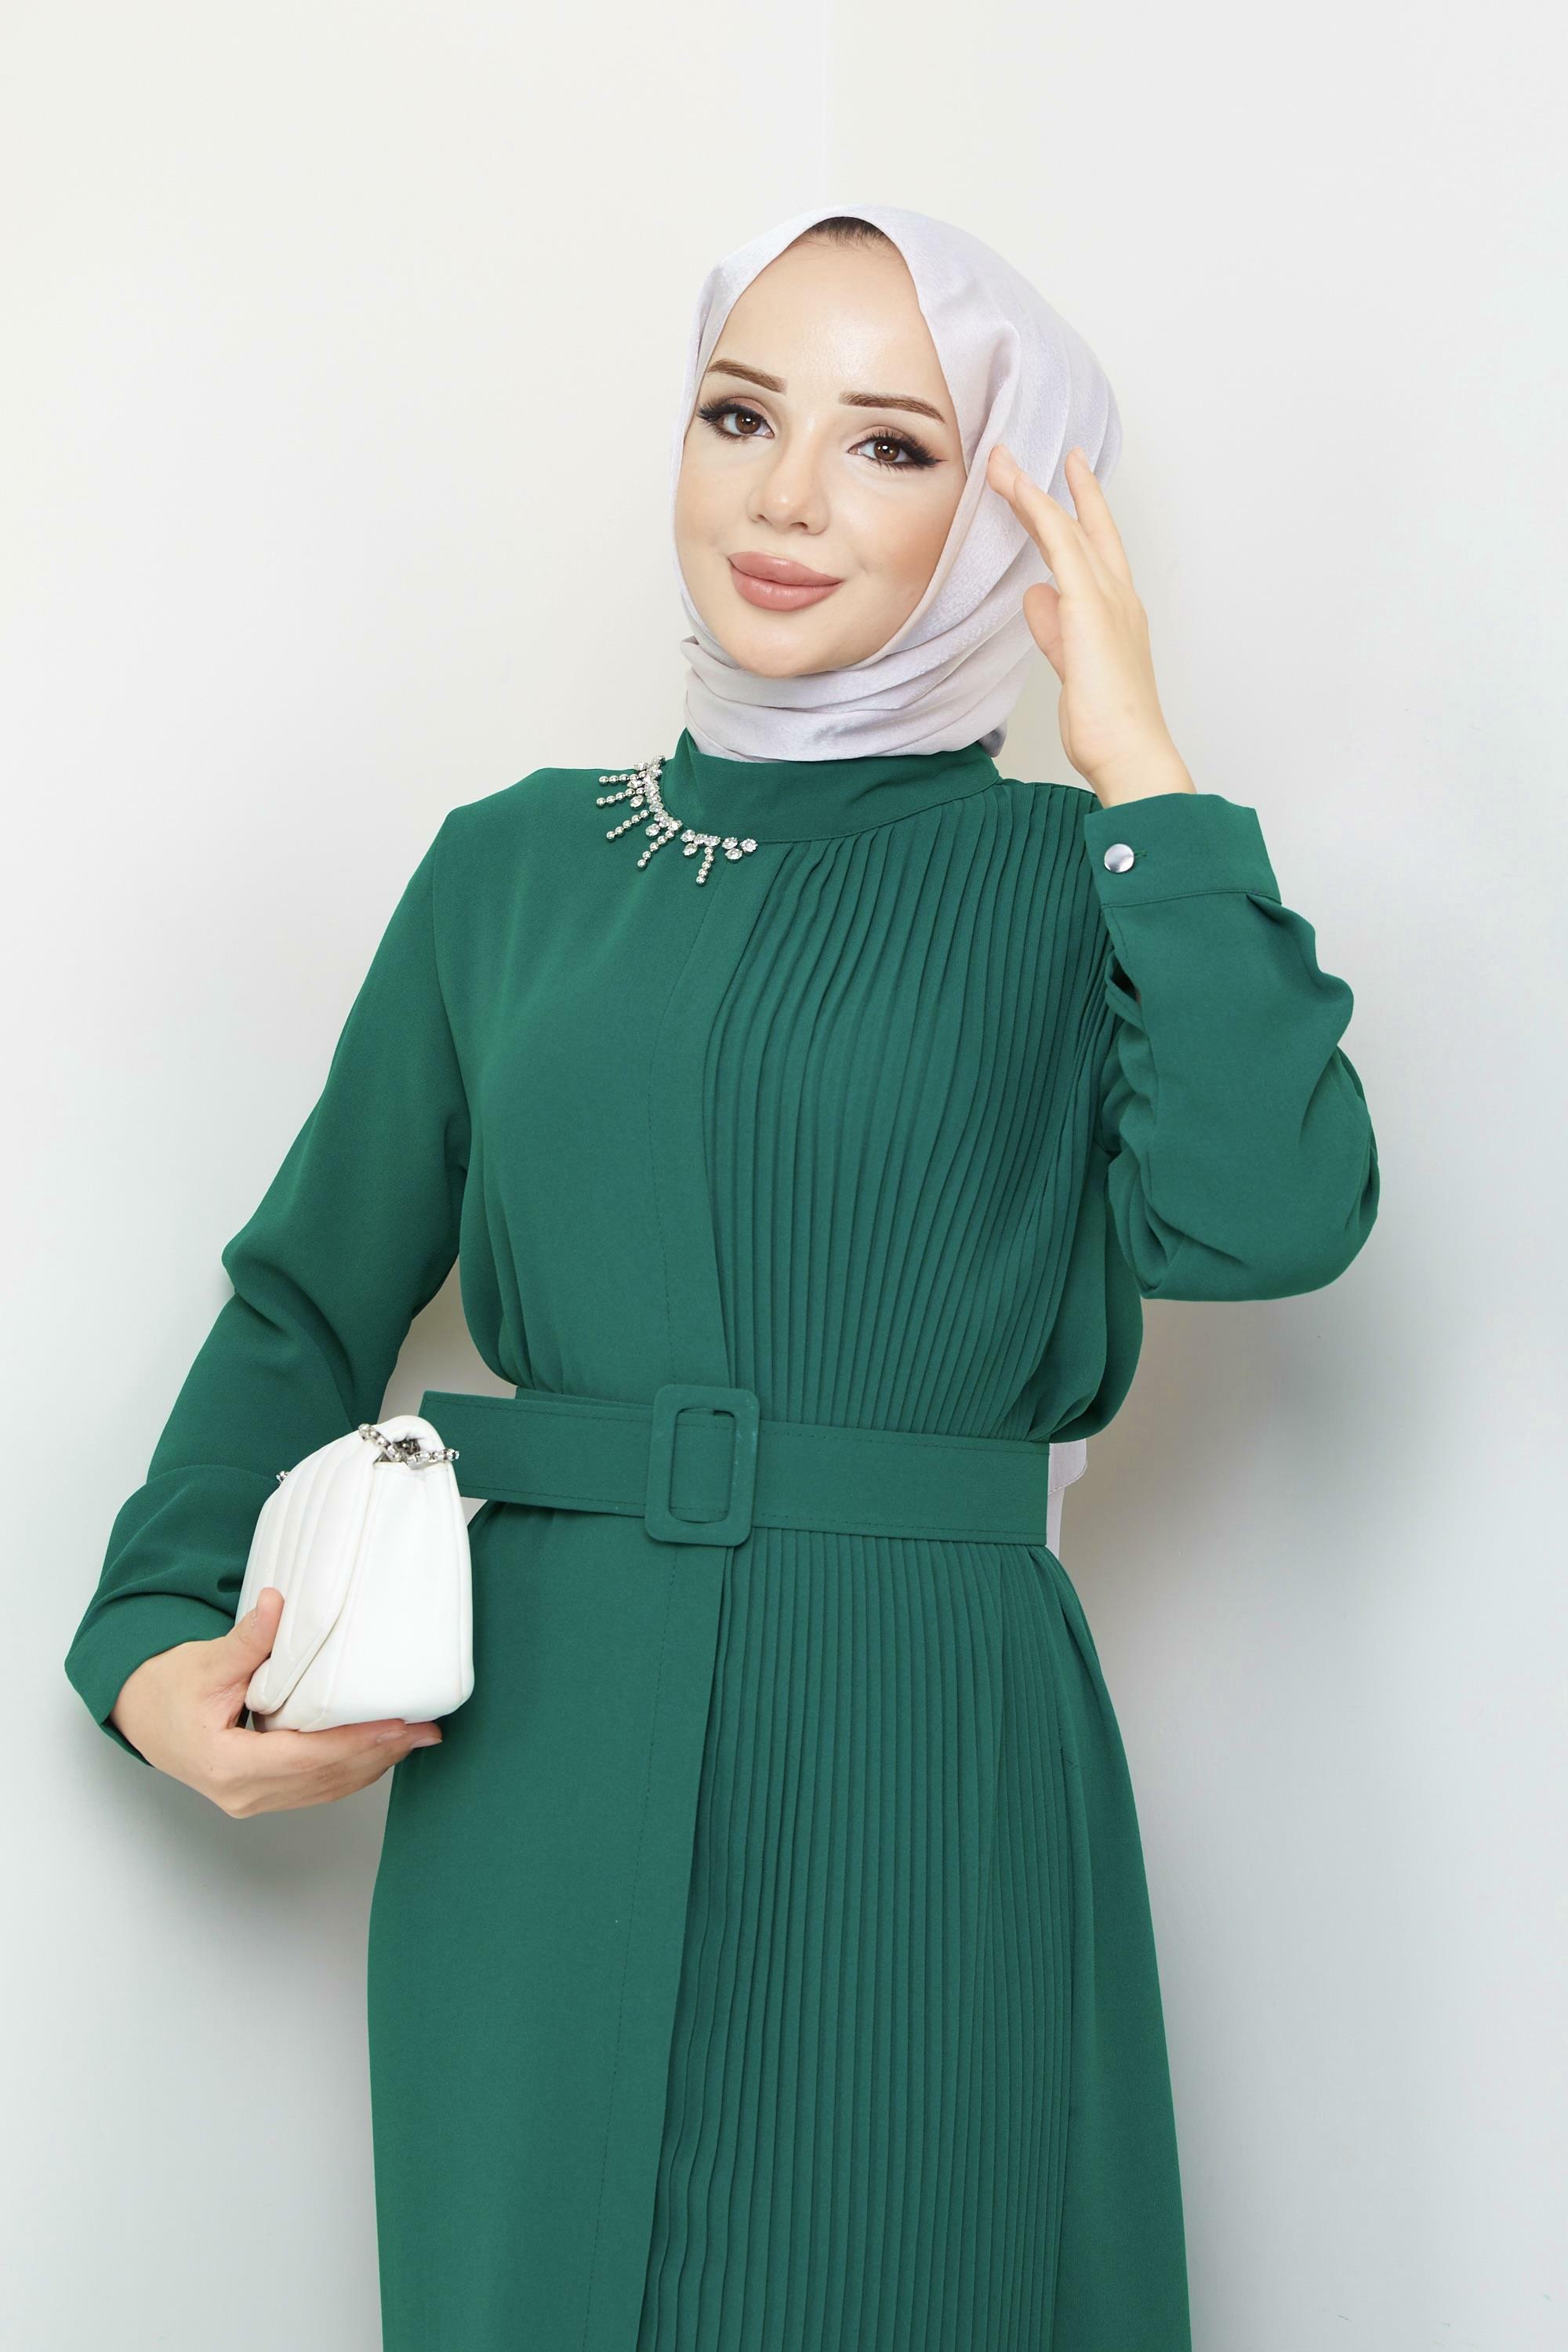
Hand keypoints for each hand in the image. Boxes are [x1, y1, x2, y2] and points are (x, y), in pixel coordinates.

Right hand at [108, 1586, 442, 1816]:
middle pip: (323, 1779)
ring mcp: (253, 1799)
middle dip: (378, 1754)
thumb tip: (278, 1604)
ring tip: (416, 1739)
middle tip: (426, 1730)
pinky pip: (315, 1787)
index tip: (396, 1726)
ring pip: (324, 1788)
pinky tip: (380, 1751)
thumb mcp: (205, 1662)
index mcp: (226, 1764)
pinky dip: (351, 1770)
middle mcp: (242, 1793)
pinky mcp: (263, 1794)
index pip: (305, 1758)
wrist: (143, 1716)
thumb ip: (246, 1641)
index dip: (355, 1742)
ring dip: (372, 1764)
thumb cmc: (169, 1690)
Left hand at [986, 442, 1194, 806]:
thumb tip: (1036, 597)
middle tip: (1029, 456)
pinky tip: (1018, 491)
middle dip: (1059, 490)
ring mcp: (1109, 599)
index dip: (1077, 514)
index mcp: (1116, 615)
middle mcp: (1119, 598)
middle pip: (1086, 529)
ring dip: (1034, 493)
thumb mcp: (1070, 668)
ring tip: (1004, 463)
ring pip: (1068, 529)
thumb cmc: (1107, 725)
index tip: (1060, 486)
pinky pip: (1062, 546)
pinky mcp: (1091, 607)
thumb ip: (1054, 629)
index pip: (1095, 552)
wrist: (1131, 752)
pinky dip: (1040, 513)